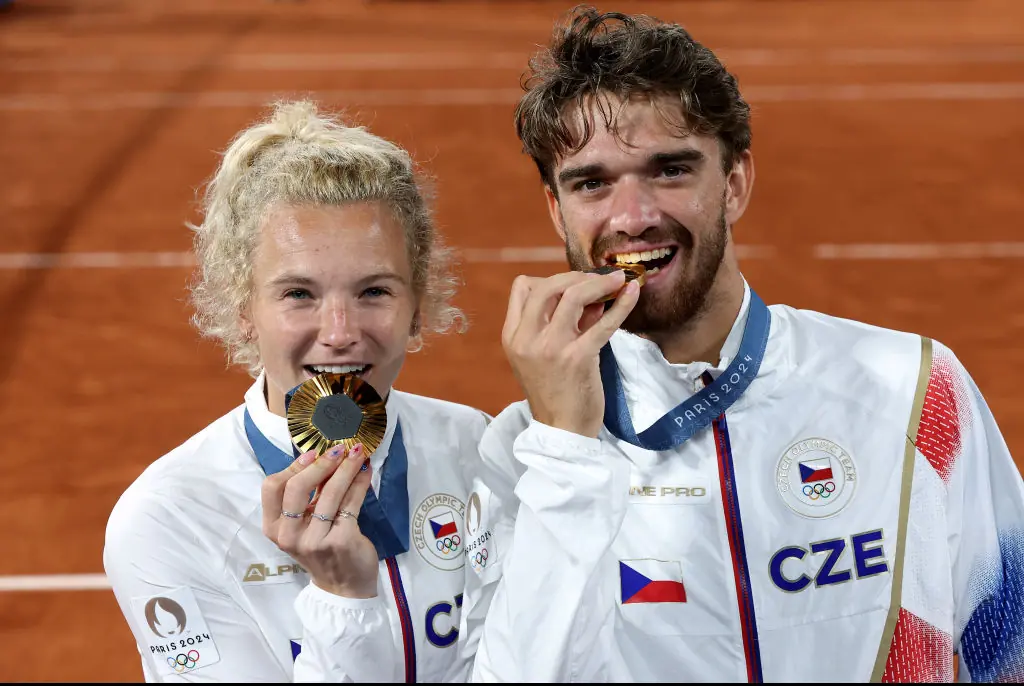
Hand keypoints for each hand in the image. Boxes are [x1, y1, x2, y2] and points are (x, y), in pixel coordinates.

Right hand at [261, 443, 378, 597]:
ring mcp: (315, 540)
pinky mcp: (341, 540)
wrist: (344, 587)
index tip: (313, 453)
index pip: (272, 488)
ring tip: (357, 453)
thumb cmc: (322, 550)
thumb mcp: (304, 526)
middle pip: (297, 487)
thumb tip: (324, 457)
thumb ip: (307, 497)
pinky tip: (366, 472)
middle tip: (338, 449)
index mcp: (274, 528)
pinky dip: (360, 483)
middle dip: (320, 464)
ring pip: (329, 493)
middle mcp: (289, 535)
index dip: (293, 466)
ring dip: (345, 468)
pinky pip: (351, 502)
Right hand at [502, 269, 639, 437]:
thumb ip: (562, 322)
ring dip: (598, 282)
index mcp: (513, 337)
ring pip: (573, 295)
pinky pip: (603, 322)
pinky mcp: (578, 358)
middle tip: (596, 280)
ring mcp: (551, 348)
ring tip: (617, 279)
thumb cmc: (555, 393)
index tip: (572, 286)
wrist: (562, 432)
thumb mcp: (544, 355)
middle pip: (547, 286)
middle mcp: (527, 339)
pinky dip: (622, 304)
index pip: (523, 288)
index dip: (550, 279)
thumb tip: (591, 292)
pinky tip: (632, 292)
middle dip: (574, 275)